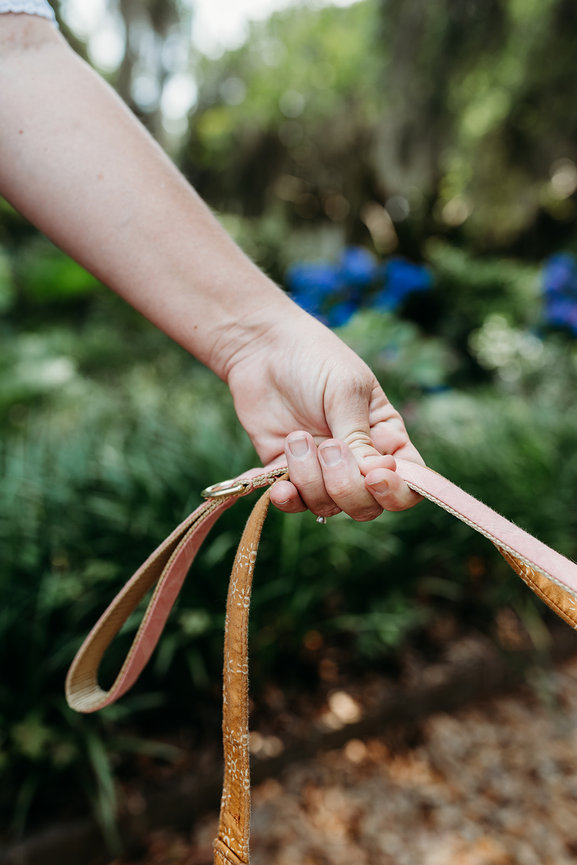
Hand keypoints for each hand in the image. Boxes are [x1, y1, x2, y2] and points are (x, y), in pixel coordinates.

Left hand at [225, 304, 423, 520]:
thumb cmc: (314, 359)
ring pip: (328, 507)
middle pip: (367, 505)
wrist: (262, 349)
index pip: (407, 482)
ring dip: (310, 479)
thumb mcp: (346, 390)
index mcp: (386, 437)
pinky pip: (293, 502)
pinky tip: (278, 486)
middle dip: (346, 486)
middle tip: (328, 447)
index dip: (396, 491)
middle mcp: (357, 461)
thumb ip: (359, 437)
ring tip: (296, 438)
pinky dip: (286, 499)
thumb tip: (376, 476)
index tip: (375, 476)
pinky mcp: (287, 473)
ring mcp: (322, 471)